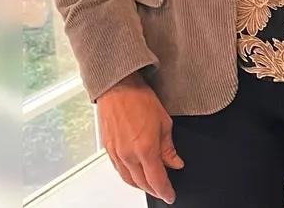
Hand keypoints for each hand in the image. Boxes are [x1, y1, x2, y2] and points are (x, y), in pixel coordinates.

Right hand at [96, 74, 182, 203]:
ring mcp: (116, 153)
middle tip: (163, 192)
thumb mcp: (164, 123)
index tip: (170, 195)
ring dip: (140, 185)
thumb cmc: (140, 99)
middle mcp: (128, 155)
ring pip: (128, 179)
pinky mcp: (108, 149)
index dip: (165, 191)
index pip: (157, 179)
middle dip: (154, 190)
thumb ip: (169, 148)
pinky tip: (135, 174)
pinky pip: (119, 170)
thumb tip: (175, 163)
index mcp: (145, 149)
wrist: (119, 88)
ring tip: (151, 186)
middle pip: (141, 183)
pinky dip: (128, 176)